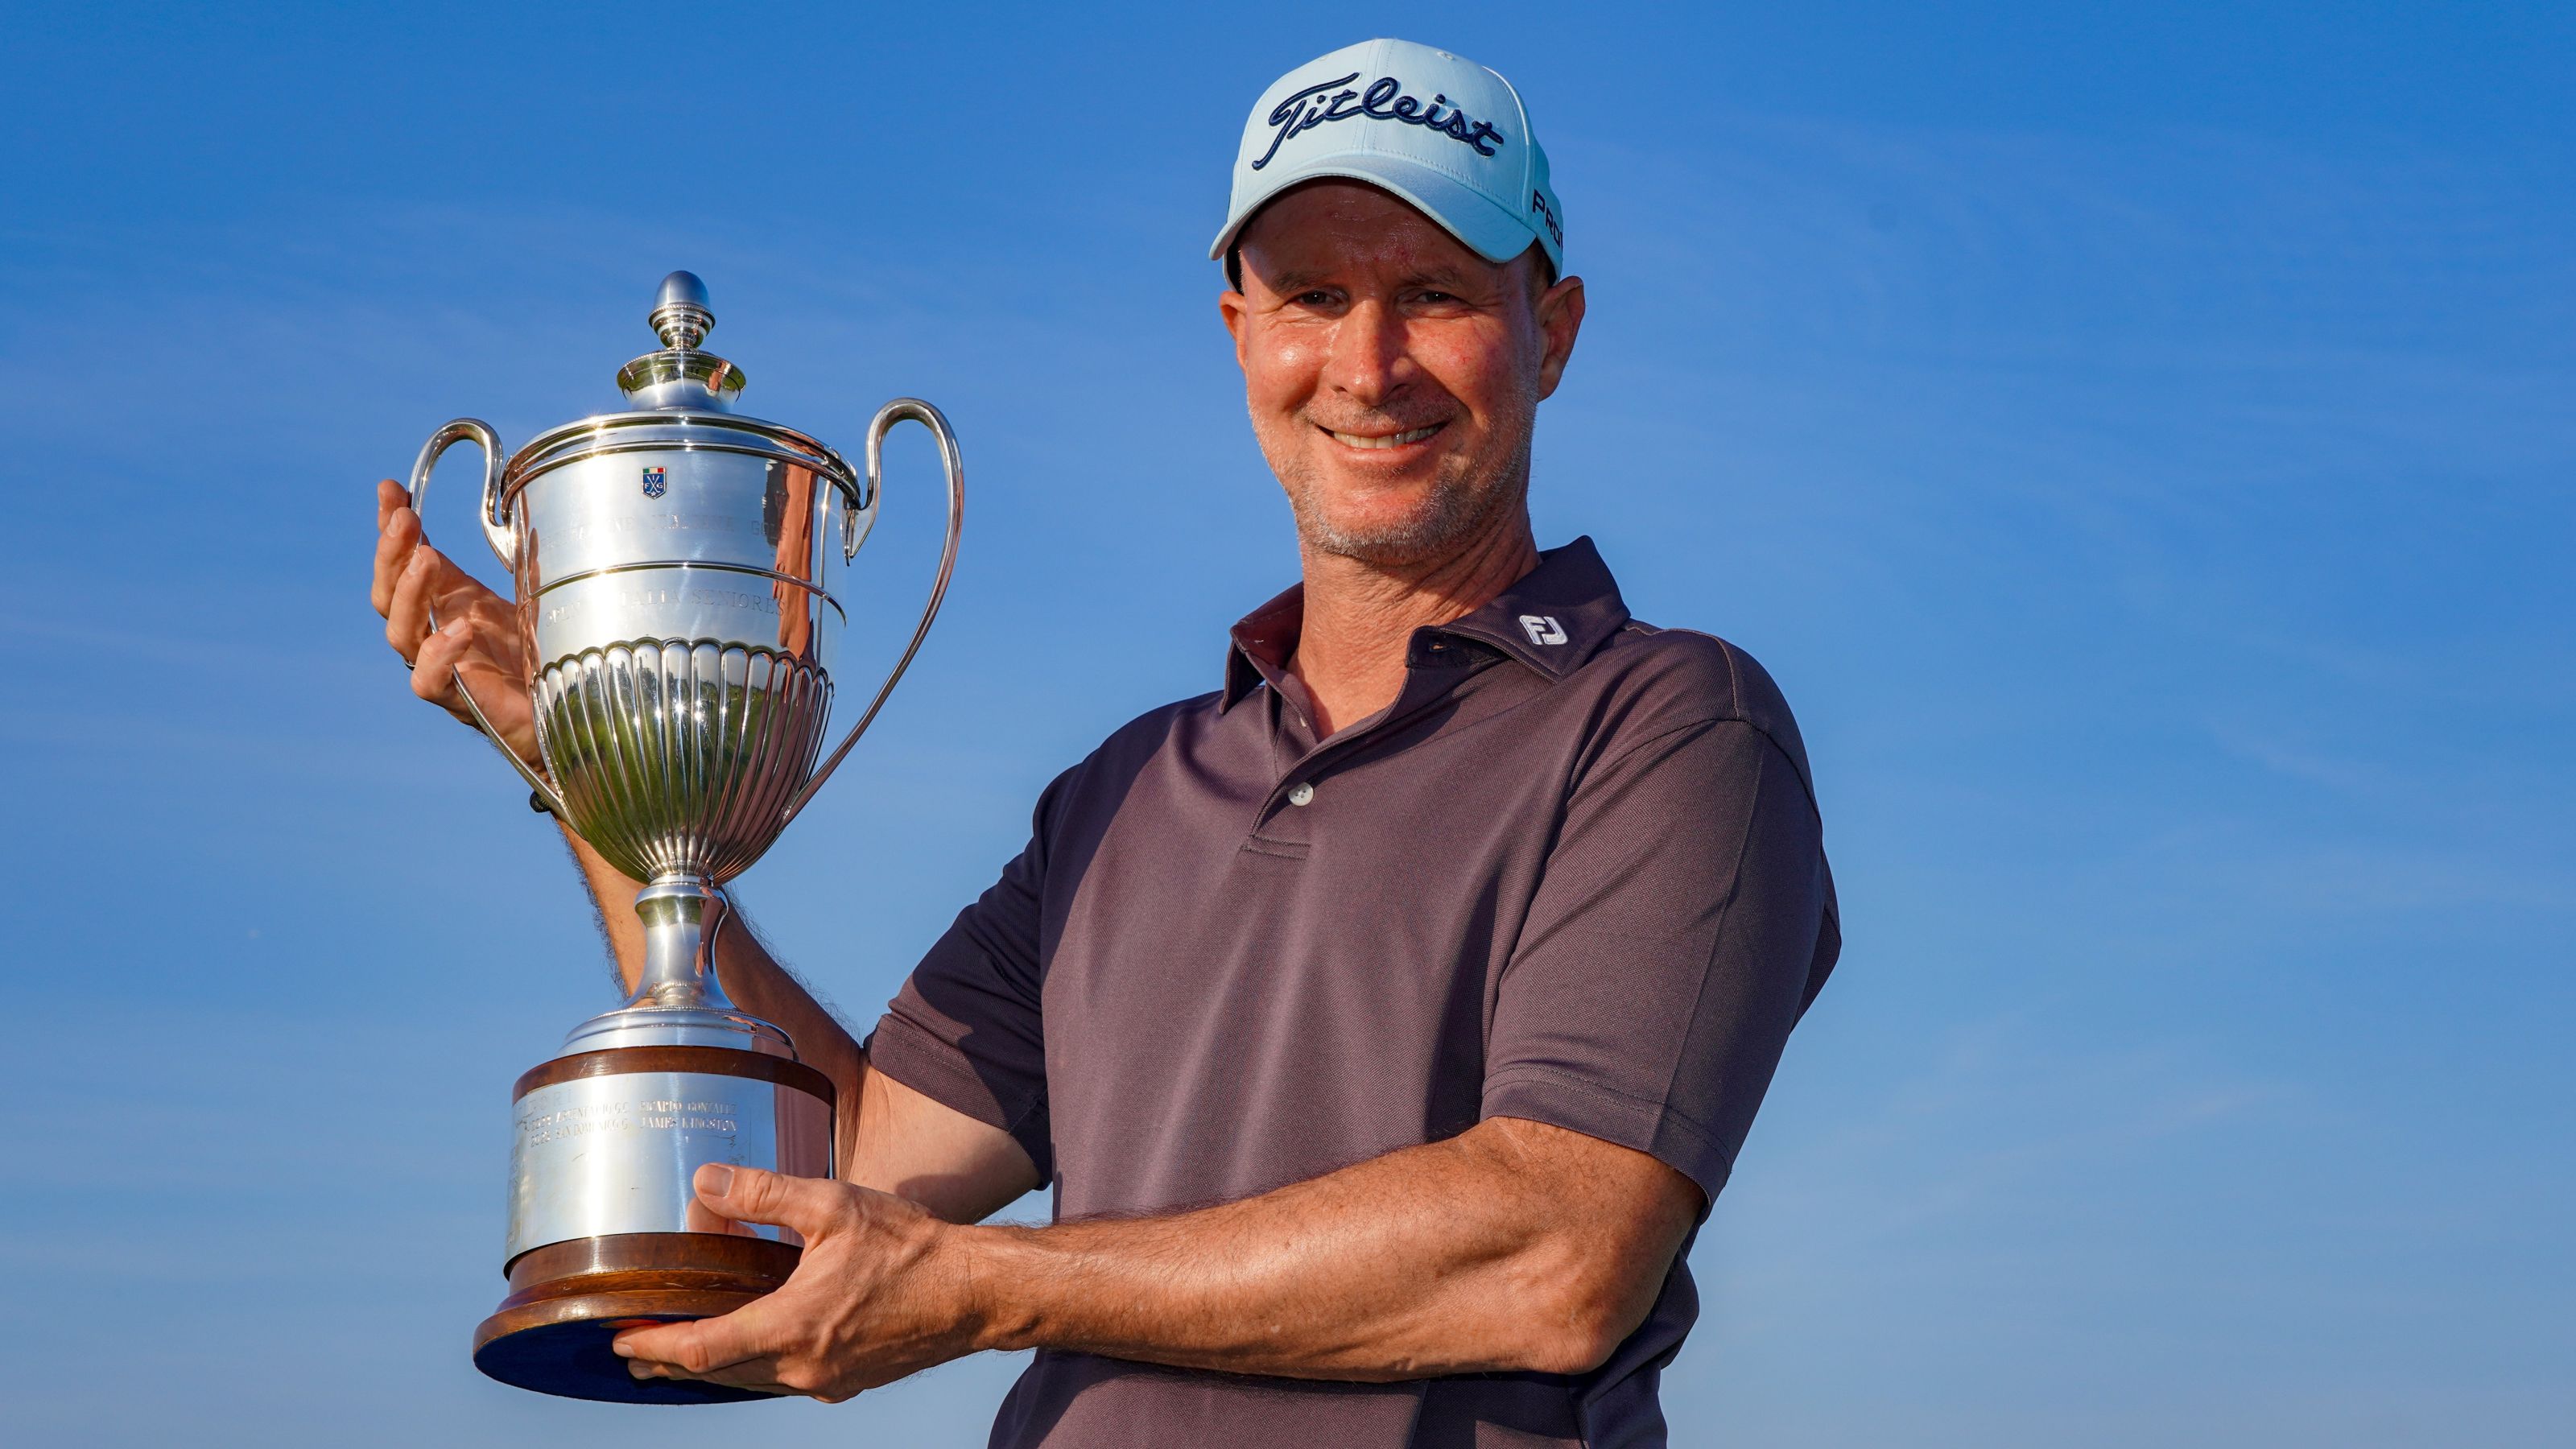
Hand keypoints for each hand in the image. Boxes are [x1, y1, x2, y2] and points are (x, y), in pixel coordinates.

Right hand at [370, 478, 537, 761]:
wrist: (569, 706)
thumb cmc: (545, 648)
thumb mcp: (533, 590)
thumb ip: (522, 554)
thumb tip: (528, 500)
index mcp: (446, 600)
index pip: (404, 560)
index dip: (391, 527)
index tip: (391, 489)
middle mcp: (434, 631)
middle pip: (388, 593)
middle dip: (392, 554)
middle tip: (406, 520)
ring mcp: (441, 667)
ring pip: (400, 632)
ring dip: (409, 592)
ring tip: (428, 558)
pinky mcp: (459, 701)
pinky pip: (429, 681)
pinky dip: (439, 654)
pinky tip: (459, 629)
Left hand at [612, 1164, 987, 1400]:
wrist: (976, 1293)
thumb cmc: (911, 1248)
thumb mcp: (834, 1206)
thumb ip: (764, 1194)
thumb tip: (707, 1181)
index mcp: (792, 1327)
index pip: (701, 1350)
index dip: (654, 1345)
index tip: (620, 1338)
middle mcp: (803, 1366)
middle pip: (718, 1374)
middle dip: (671, 1362)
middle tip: (634, 1350)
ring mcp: (827, 1379)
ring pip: (752, 1380)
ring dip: (712, 1367)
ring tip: (681, 1352)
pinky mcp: (849, 1380)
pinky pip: (785, 1379)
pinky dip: (755, 1367)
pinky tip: (756, 1346)